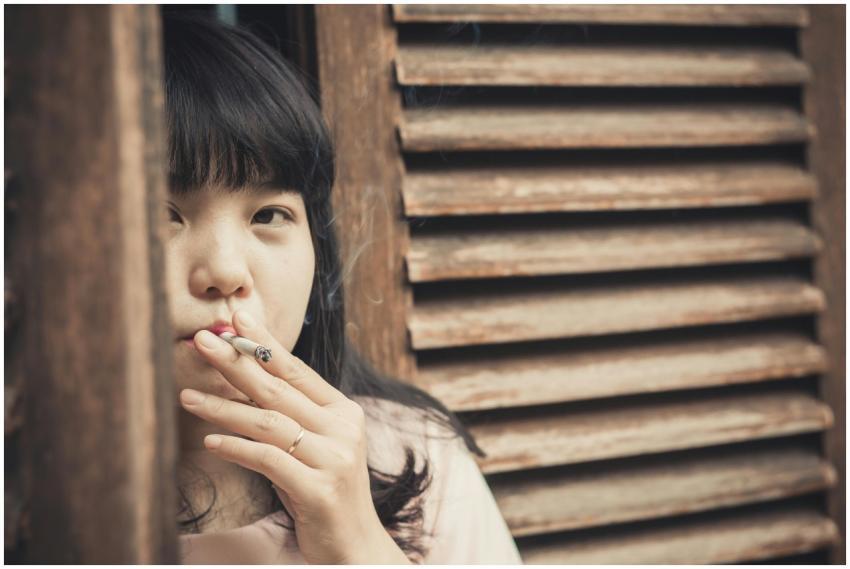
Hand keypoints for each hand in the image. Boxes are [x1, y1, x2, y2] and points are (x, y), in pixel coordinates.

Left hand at [179, 309, 409, 563]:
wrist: (355, 547)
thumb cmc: (325, 493)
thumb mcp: (316, 447)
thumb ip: (292, 417)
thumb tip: (246, 383)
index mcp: (344, 412)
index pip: (298, 370)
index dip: (265, 345)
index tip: (237, 321)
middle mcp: (343, 429)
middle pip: (279, 389)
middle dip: (236, 363)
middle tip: (201, 341)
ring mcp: (334, 458)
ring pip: (268, 422)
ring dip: (223, 408)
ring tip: (187, 395)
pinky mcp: (320, 490)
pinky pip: (268, 460)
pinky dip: (236, 449)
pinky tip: (209, 443)